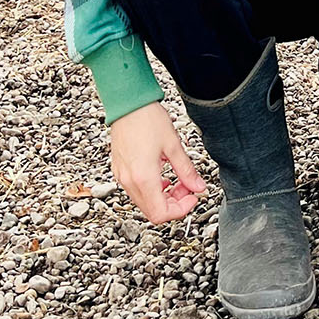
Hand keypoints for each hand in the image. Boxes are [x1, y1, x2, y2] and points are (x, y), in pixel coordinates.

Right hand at [109, 102, 207, 223]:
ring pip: (144, 202)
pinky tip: (163, 175)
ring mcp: (121, 177)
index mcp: (143, 178)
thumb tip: (198, 187)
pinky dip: (152, 189)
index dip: (180, 210)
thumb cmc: (148, 119)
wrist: (127, 104)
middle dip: (174, 204)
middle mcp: (129, 181)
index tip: (192, 196)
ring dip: (163, 197)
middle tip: (188, 187)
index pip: (160, 214)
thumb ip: (187, 171)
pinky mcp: (119, 170)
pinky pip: (136, 190)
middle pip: (152, 211)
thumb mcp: (174, 146)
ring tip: (178, 179)